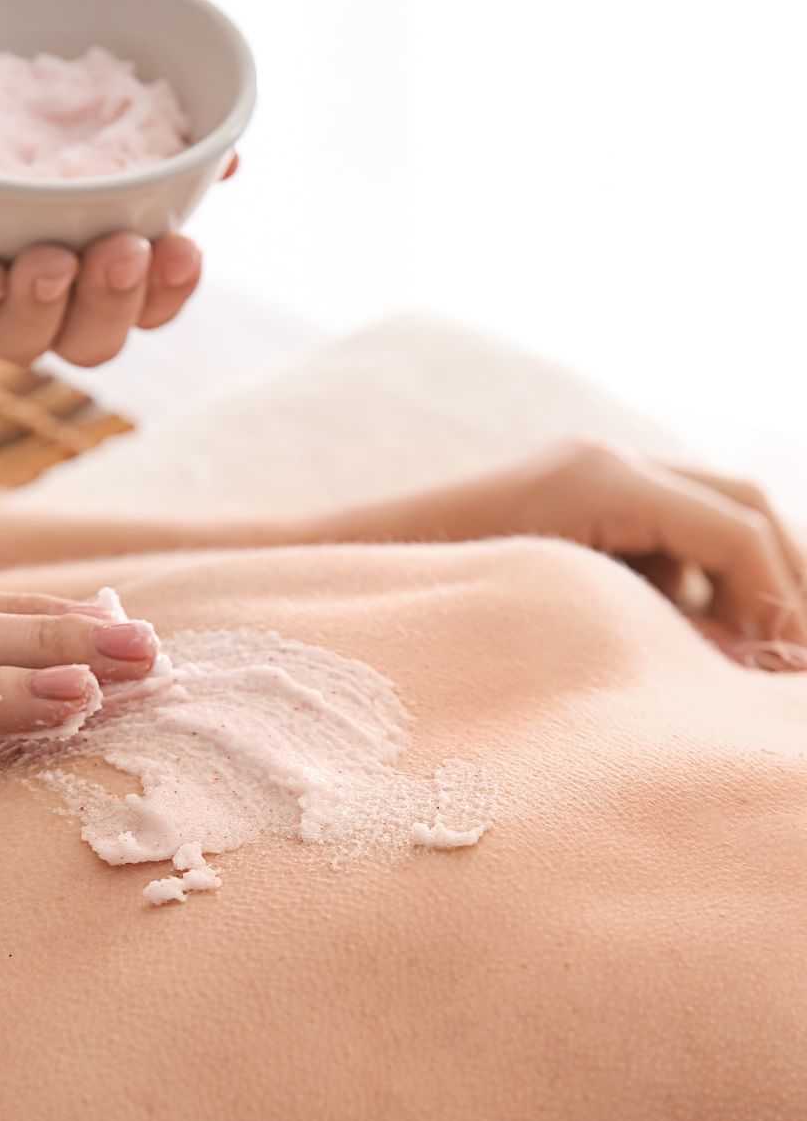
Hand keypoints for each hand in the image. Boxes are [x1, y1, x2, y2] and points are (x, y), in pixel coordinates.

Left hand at [385, 441, 806, 651]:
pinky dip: (686, 576)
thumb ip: (656, 631)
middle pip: (741, 499)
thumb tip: (735, 657)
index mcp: (602, 479)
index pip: (734, 528)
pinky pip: (662, 525)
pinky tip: (669, 631)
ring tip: (734, 649)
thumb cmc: (444, 595)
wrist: (358, 562)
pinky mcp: (577, 493)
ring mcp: (590, 467)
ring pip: (711, 509)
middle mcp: (604, 458)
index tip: (782, 662)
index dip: (777, 595)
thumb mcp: (560, 618)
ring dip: (735, 577)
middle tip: (785, 648)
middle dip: (778, 575)